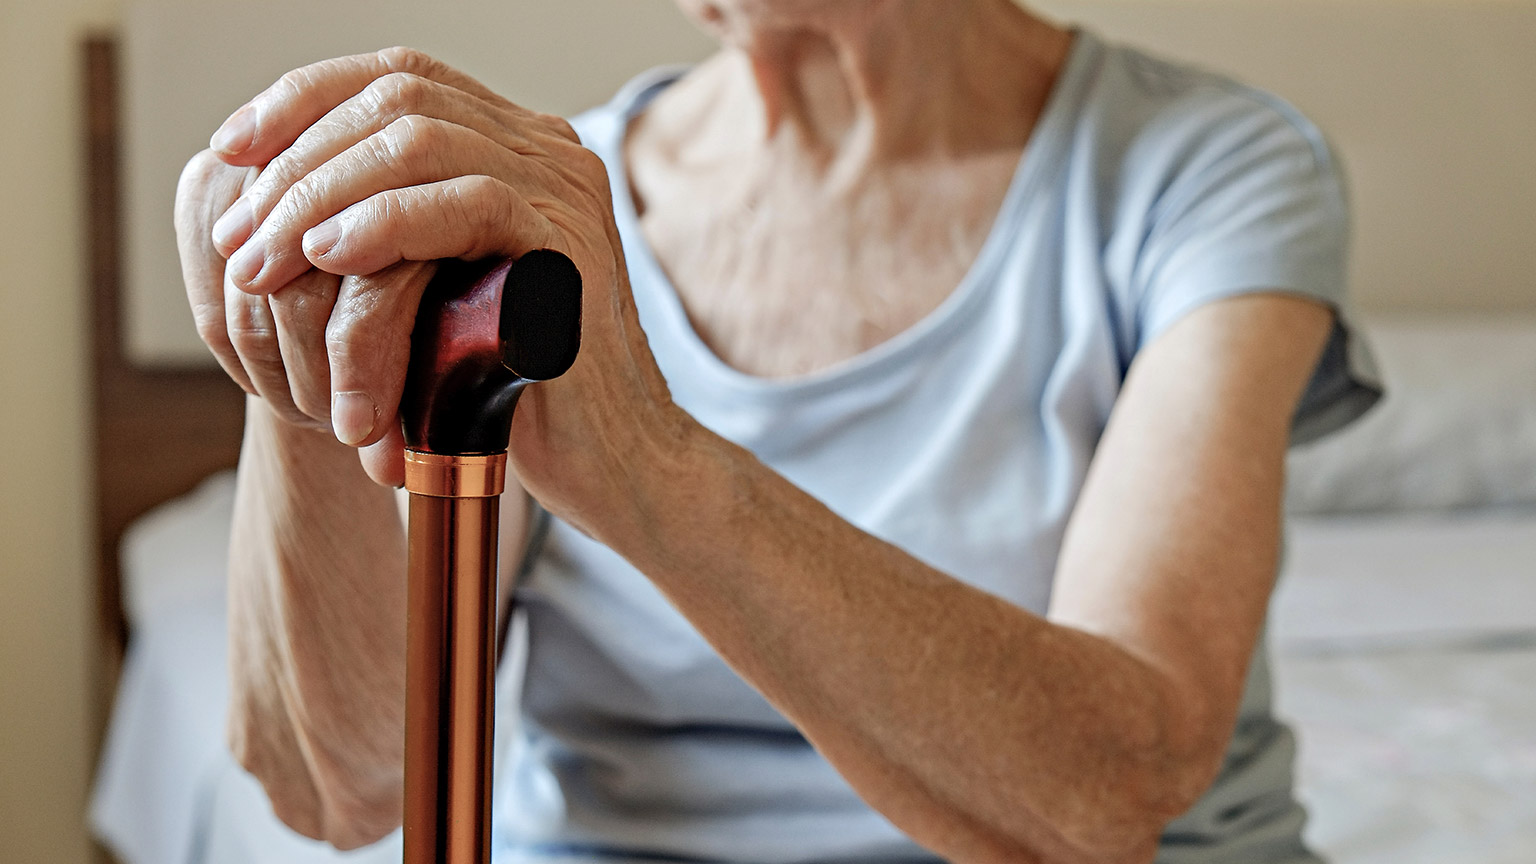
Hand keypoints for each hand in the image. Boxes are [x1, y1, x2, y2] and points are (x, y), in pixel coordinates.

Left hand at [181, 47, 680, 503]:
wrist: (611, 464)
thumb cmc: (517, 395)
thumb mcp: (438, 295)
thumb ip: (389, 236)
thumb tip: (268, 207)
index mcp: (519, 150)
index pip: (401, 77)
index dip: (304, 99)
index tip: (232, 150)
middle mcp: (548, 153)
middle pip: (399, 96)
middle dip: (296, 159)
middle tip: (238, 236)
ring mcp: (564, 192)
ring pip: (418, 138)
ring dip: (319, 196)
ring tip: (262, 261)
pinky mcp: (569, 244)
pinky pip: (465, 201)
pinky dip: (381, 223)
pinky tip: (327, 258)